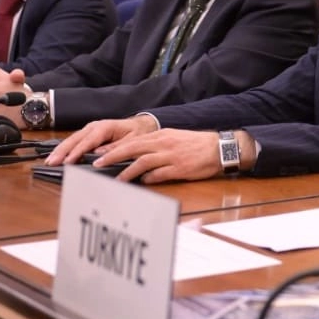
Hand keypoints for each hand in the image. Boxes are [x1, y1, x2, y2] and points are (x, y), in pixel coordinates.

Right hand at [46, 115, 159, 164]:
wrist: (140, 125)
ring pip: (71, 140)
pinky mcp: (87, 134)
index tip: (68, 161)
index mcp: (105, 127)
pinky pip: (74, 141)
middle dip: (62, 151)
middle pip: (75, 139)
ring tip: (49, 161)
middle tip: (51, 162)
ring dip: (59, 150)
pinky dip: (64, 149)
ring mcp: (89, 129)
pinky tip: (57, 156)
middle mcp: (94, 126)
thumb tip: (99, 154)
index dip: (77, 152)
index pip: (88, 141)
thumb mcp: (131, 141)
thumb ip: (116, 147)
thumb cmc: (136, 132)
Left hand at [82, 127, 248, 184]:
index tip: (100, 154)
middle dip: (113, 157)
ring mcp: (171, 156)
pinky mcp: (179, 168)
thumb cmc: (197, 145)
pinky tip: (143, 183)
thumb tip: (139, 157)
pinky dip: (148, 179)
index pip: (133, 141)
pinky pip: (159, 175)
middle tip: (98, 164)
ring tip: (116, 180)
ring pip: (142, 162)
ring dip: (127, 172)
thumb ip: (156, 146)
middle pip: (132, 149)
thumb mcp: (174, 139)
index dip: (115, 148)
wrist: (220, 148)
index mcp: (161, 135)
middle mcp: (164, 144)